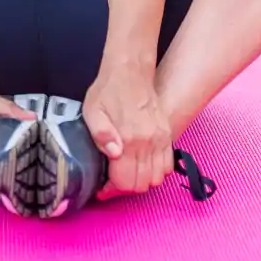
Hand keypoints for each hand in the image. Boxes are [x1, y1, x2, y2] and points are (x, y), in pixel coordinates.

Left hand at [82, 64, 173, 200]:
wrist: (130, 71)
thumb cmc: (107, 91)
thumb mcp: (92, 111)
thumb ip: (101, 135)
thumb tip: (114, 155)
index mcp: (129, 138)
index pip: (126, 181)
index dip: (111, 189)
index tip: (102, 186)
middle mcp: (148, 142)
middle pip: (141, 184)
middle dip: (125, 186)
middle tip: (112, 178)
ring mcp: (161, 139)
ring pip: (156, 179)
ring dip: (140, 180)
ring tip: (125, 171)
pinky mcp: (167, 135)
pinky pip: (167, 166)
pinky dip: (155, 172)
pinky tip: (140, 164)